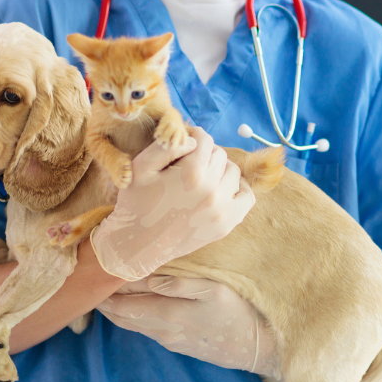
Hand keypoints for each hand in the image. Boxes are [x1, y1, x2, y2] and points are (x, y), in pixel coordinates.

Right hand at [90, 127, 255, 280]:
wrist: (138, 245)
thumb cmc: (135, 203)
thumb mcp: (140, 167)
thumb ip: (167, 146)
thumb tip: (193, 138)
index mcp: (191, 173)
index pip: (204, 139)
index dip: (193, 136)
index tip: (183, 143)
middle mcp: (212, 190)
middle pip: (219, 155)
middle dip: (205, 154)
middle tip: (188, 162)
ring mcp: (222, 210)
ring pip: (233, 172)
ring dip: (219, 169)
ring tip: (202, 176)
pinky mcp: (226, 225)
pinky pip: (246, 197)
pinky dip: (237, 188)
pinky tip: (221, 189)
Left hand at [97, 276, 280, 378]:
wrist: (255, 347)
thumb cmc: (236, 313)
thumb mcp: (212, 290)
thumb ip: (177, 283)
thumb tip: (146, 276)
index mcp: (167, 314)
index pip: (124, 302)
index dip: (106, 288)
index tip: (93, 271)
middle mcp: (161, 330)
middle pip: (120, 316)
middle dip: (103, 301)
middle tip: (88, 282)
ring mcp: (167, 339)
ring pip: (130, 325)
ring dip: (114, 309)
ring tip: (102, 291)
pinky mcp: (175, 344)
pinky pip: (143, 329)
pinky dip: (129, 316)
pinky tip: (129, 304)